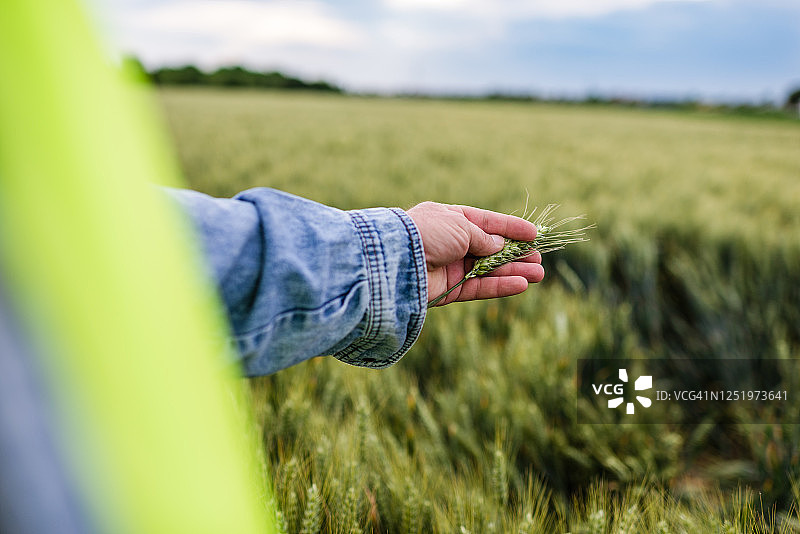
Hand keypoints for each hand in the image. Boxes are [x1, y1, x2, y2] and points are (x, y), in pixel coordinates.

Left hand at [406, 202, 544, 305]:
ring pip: (488, 270)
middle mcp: (449, 242)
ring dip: (514, 271)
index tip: (534, 234)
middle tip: (539, 258)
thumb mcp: (461, 226)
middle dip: (515, 254)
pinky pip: (479, 287)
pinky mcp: (447, 290)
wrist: (396, 260)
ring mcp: (448, 267)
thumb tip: (500, 246)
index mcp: (449, 218)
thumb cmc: (428, 234)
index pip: (486, 222)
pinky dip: (500, 286)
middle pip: (490, 249)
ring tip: (540, 273)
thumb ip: (484, 237)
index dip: (511, 228)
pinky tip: (522, 284)